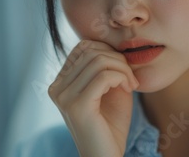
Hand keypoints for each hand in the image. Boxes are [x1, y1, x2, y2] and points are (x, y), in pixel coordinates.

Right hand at [48, 40, 139, 156]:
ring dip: (123, 69)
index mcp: (61, 83)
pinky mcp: (77, 106)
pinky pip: (104, 76)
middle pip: (91, 51)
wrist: (107, 156)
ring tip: (131, 84)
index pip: (82, 47)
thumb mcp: (108, 89)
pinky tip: (128, 89)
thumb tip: (111, 43)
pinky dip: (122, 77)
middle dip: (117, 59)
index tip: (123, 69)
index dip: (107, 50)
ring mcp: (64, 97)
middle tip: (131, 77)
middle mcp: (57, 88)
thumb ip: (105, 67)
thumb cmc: (111, 125)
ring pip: (98, 61)